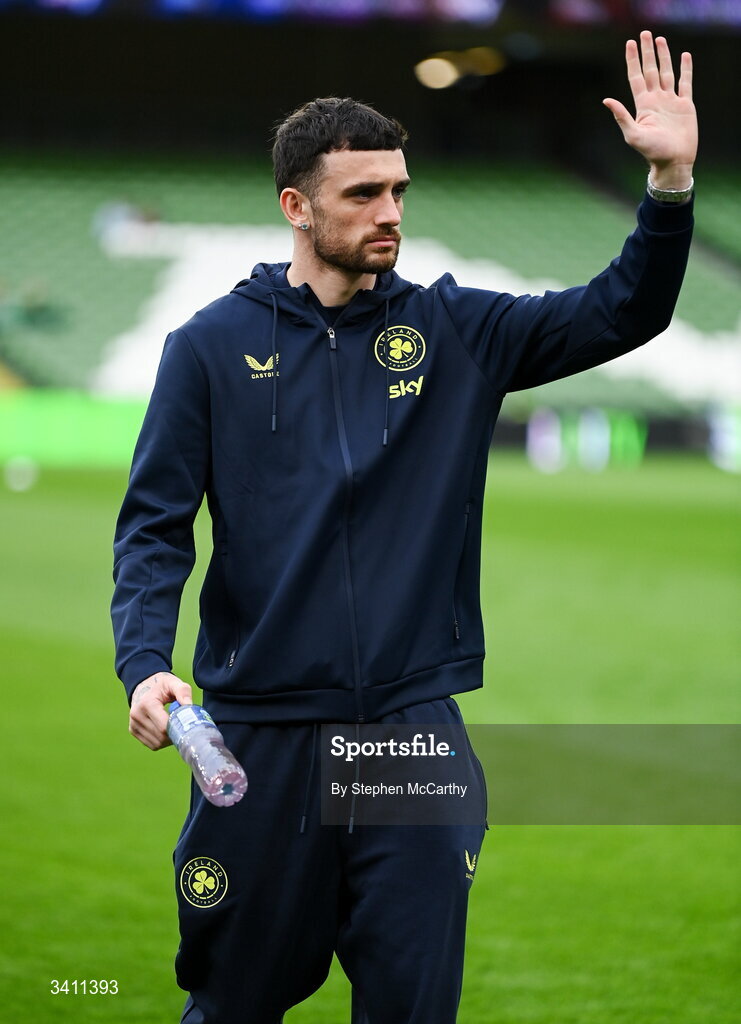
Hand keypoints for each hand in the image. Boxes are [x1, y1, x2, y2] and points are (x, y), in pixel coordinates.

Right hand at [129, 671, 192, 749]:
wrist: (144, 686)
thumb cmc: (161, 685)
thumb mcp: (173, 683)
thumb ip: (183, 692)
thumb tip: (189, 707)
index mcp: (146, 703)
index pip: (163, 727)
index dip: (178, 728)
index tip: (187, 723)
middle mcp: (137, 715)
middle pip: (161, 737)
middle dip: (175, 734)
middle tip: (183, 725)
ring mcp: (133, 725)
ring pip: (157, 743)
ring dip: (169, 739)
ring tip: (174, 726)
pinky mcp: (133, 731)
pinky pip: (152, 745)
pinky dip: (162, 741)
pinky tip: (167, 731)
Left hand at [603, 31, 696, 190]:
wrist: (673, 162)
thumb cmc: (652, 153)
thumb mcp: (633, 135)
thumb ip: (621, 116)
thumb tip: (606, 99)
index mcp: (643, 105)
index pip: (636, 76)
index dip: (633, 60)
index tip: (630, 43)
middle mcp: (656, 100)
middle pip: (651, 70)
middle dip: (647, 52)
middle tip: (644, 34)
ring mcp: (670, 102)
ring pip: (667, 72)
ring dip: (664, 56)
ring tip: (660, 40)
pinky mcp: (685, 105)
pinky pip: (685, 83)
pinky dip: (685, 69)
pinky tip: (684, 56)